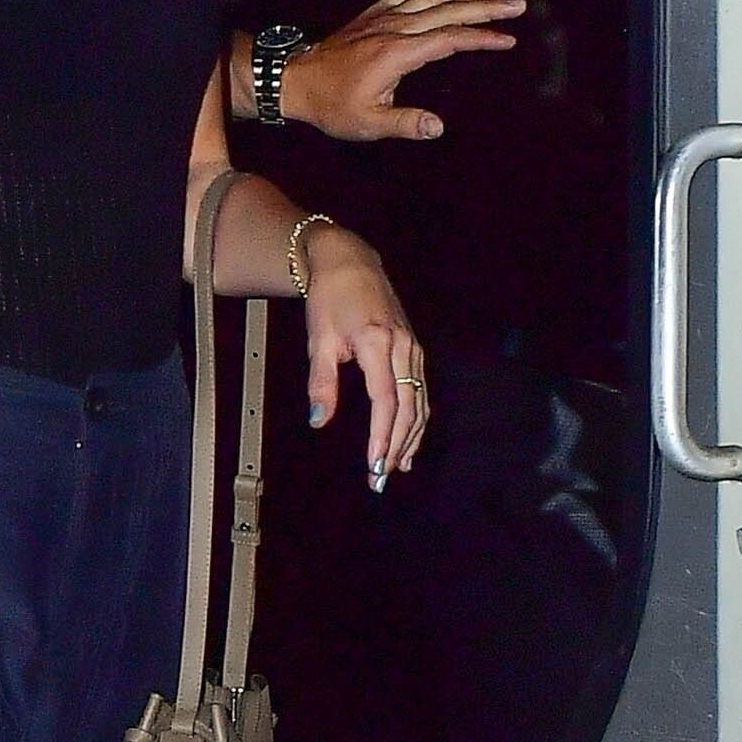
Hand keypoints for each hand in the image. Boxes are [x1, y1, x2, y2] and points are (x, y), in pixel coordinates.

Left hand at [269, 0, 521, 140]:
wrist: (296, 80)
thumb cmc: (332, 105)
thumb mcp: (367, 123)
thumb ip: (405, 123)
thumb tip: (438, 127)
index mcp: (397, 52)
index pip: (449, 40)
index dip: (481, 38)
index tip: (508, 39)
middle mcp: (396, 27)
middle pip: (449, 11)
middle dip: (486, 8)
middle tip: (517, 5)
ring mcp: (387, 14)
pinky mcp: (378, 10)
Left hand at [301, 225, 429, 484]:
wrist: (350, 263)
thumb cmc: (330, 299)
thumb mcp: (319, 340)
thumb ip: (321, 382)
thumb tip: (320, 419)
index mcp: (378, 344)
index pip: (386, 400)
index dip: (382, 436)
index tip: (375, 465)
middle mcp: (403, 347)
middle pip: (408, 407)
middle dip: (397, 446)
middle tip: (381, 479)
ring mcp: (413, 348)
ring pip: (420, 401)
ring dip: (410, 438)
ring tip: (396, 468)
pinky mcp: (415, 349)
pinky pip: (422, 391)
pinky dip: (418, 419)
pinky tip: (410, 442)